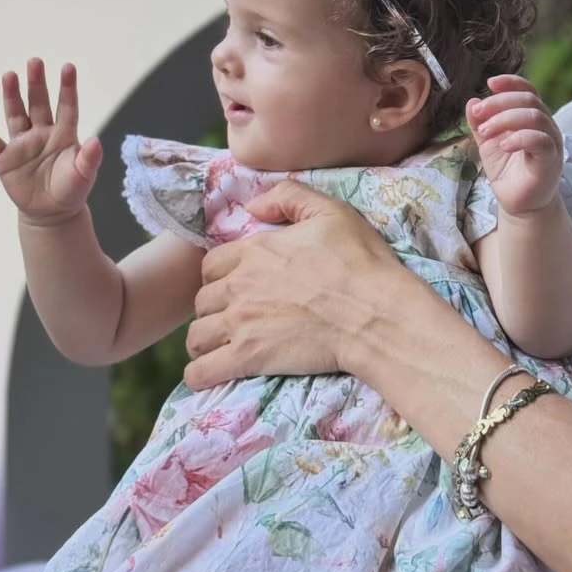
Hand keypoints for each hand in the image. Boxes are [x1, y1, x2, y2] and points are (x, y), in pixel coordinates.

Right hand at [0, 59, 101, 224]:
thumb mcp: (84, 175)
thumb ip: (89, 158)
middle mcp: (42, 133)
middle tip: (35, 61)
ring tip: (9, 75)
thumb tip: (96, 141)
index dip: (68, 88)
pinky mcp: (5, 159)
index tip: (69, 67)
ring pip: (16, 115)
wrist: (52, 213)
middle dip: (36, 84)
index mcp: (64, 135)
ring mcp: (22, 144)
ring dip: (12, 96)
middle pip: (39, 104)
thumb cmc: (71, 189)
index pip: (67, 107)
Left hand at [184, 179, 413, 389]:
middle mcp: (239, 285)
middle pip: (202, 300)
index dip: (221, 274)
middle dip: (213, 308)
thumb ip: (288, 196)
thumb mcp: (331, 211)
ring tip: (221, 347)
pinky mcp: (248, 357)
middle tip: (234, 317)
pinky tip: (209, 375)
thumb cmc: (359, 262)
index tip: (237, 284)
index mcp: (255, 251)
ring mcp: (241, 323)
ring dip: (205, 341)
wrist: (374, 313)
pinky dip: (200, 374)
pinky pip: (201, 371)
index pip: (212, 264)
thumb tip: (253, 205)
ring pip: (197, 335)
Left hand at [466, 74, 563, 217]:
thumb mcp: (487, 143)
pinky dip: (520, 138)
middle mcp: (546, 126)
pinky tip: (503, 145)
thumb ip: (480, 122)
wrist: (518, 203)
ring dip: (506, 119)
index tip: (489, 83)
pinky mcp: (551, 160)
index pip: (528, 90)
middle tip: (478, 114)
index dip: (511, 83)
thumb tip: (471, 101)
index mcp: (533, 117)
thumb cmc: (507, 170)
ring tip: (485, 132)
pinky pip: (540, 141)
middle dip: (499, 103)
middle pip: (529, 100)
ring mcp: (551, 142)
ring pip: (535, 117)